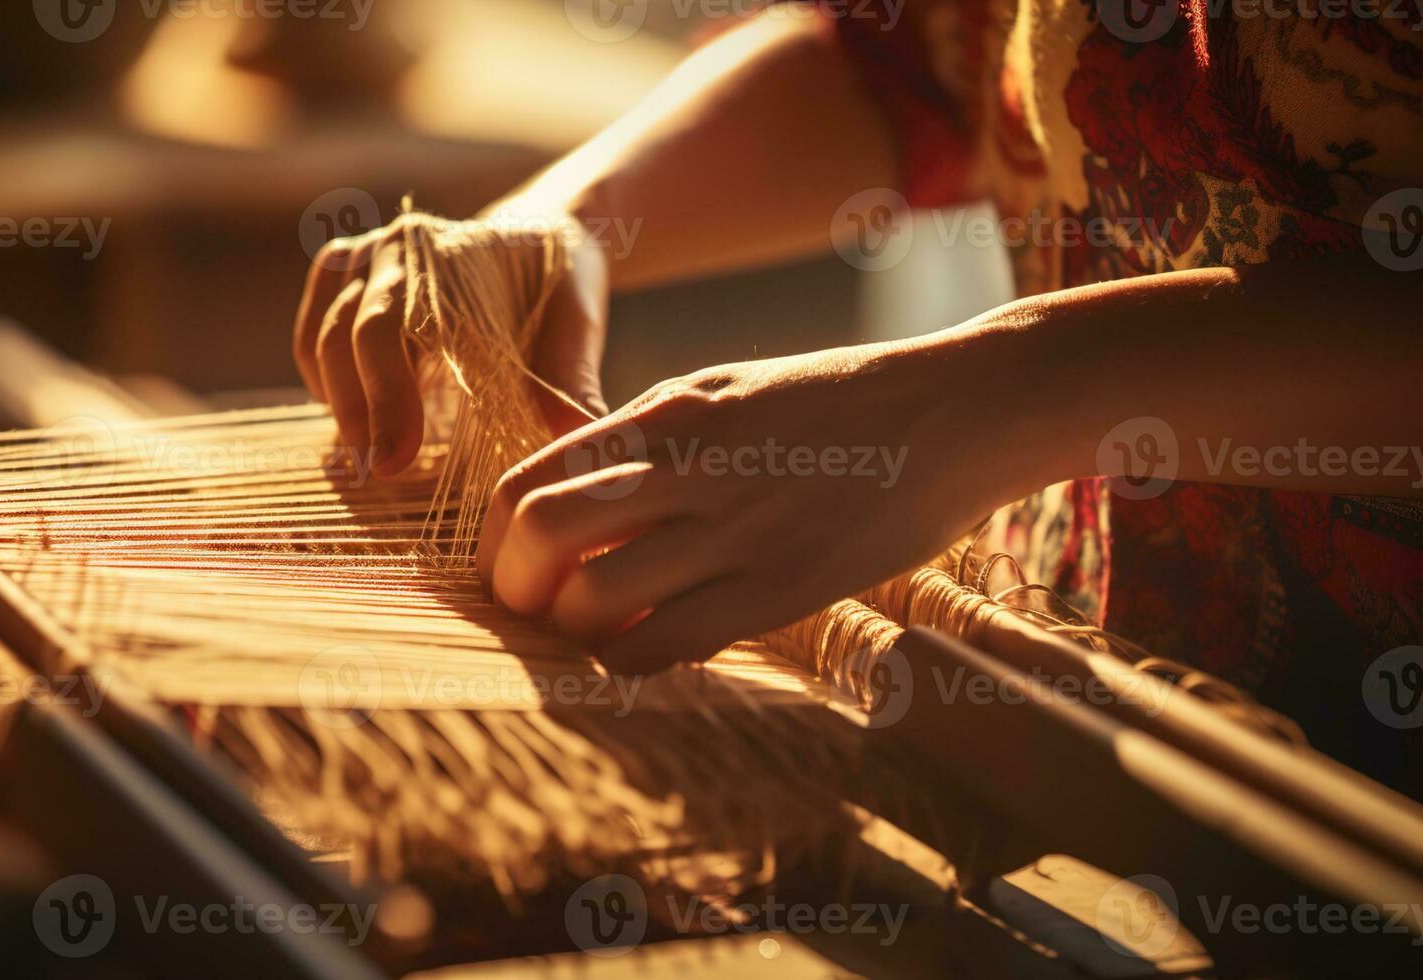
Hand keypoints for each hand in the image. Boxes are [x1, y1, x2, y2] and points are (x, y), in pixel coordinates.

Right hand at [292, 211, 610, 475]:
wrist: (534, 236)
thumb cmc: (556, 285)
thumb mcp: (576, 320)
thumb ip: (571, 375)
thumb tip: (574, 437)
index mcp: (447, 253)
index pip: (395, 326)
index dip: (387, 398)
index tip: (393, 460)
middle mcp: (395, 247)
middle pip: (348, 332)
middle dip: (359, 409)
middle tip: (378, 471)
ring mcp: (363, 257)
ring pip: (323, 335)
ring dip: (339, 400)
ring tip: (368, 456)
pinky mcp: (344, 274)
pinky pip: (313, 332)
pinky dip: (322, 378)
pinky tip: (354, 418)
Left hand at [476, 341, 1025, 674]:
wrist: (953, 413)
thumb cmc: (835, 405)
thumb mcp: (722, 392)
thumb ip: (646, 443)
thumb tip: (572, 498)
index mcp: (663, 413)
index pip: (528, 477)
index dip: (496, 539)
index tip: (509, 565)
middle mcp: (684, 466)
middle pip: (540, 533)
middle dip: (516, 585)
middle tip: (534, 607)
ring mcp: (733, 529)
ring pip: (595, 599)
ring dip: (572, 630)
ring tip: (595, 633)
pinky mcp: (781, 586)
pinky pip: (669, 643)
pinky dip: (634, 659)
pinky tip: (649, 650)